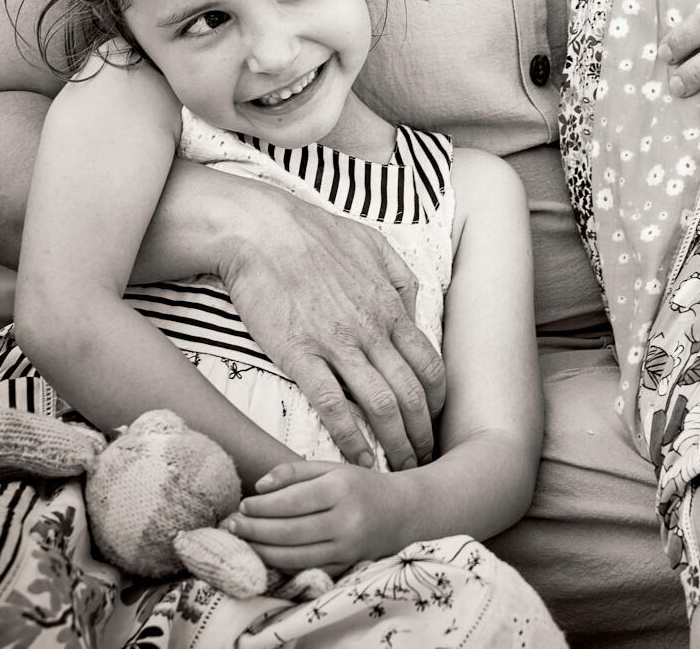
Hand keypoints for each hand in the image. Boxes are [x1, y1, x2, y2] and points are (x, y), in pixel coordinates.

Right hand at [217, 185, 445, 471]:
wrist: (261, 229)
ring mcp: (338, 343)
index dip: (438, 400)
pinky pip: (333, 407)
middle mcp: (372, 329)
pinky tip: (356, 462)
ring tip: (399, 471)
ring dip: (395, 445)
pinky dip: (350, 439)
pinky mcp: (300, 355)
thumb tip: (412, 313)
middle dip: (423, 433)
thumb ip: (400, 279)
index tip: (435, 422)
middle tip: (424, 460)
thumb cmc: (314, 233)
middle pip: (412, 393)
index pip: (430, 364)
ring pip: (381, 405)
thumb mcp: (373, 244)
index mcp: (390, 305)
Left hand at [226, 458, 405, 574]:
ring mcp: (346, 548)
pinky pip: (306, 570)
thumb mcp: (331, 468)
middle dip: (254, 530)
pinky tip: (265, 554)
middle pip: (289, 531)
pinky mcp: (345, 567)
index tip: (243, 505)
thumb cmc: (360, 485)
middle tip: (230, 526)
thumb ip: (295, 471)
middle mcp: (346, 521)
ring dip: (261, 551)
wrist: (400, 512)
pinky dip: (281, 565)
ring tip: (241, 541)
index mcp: (341, 489)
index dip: (263, 506)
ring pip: (294, 556)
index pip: (293, 501)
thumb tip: (259, 485)